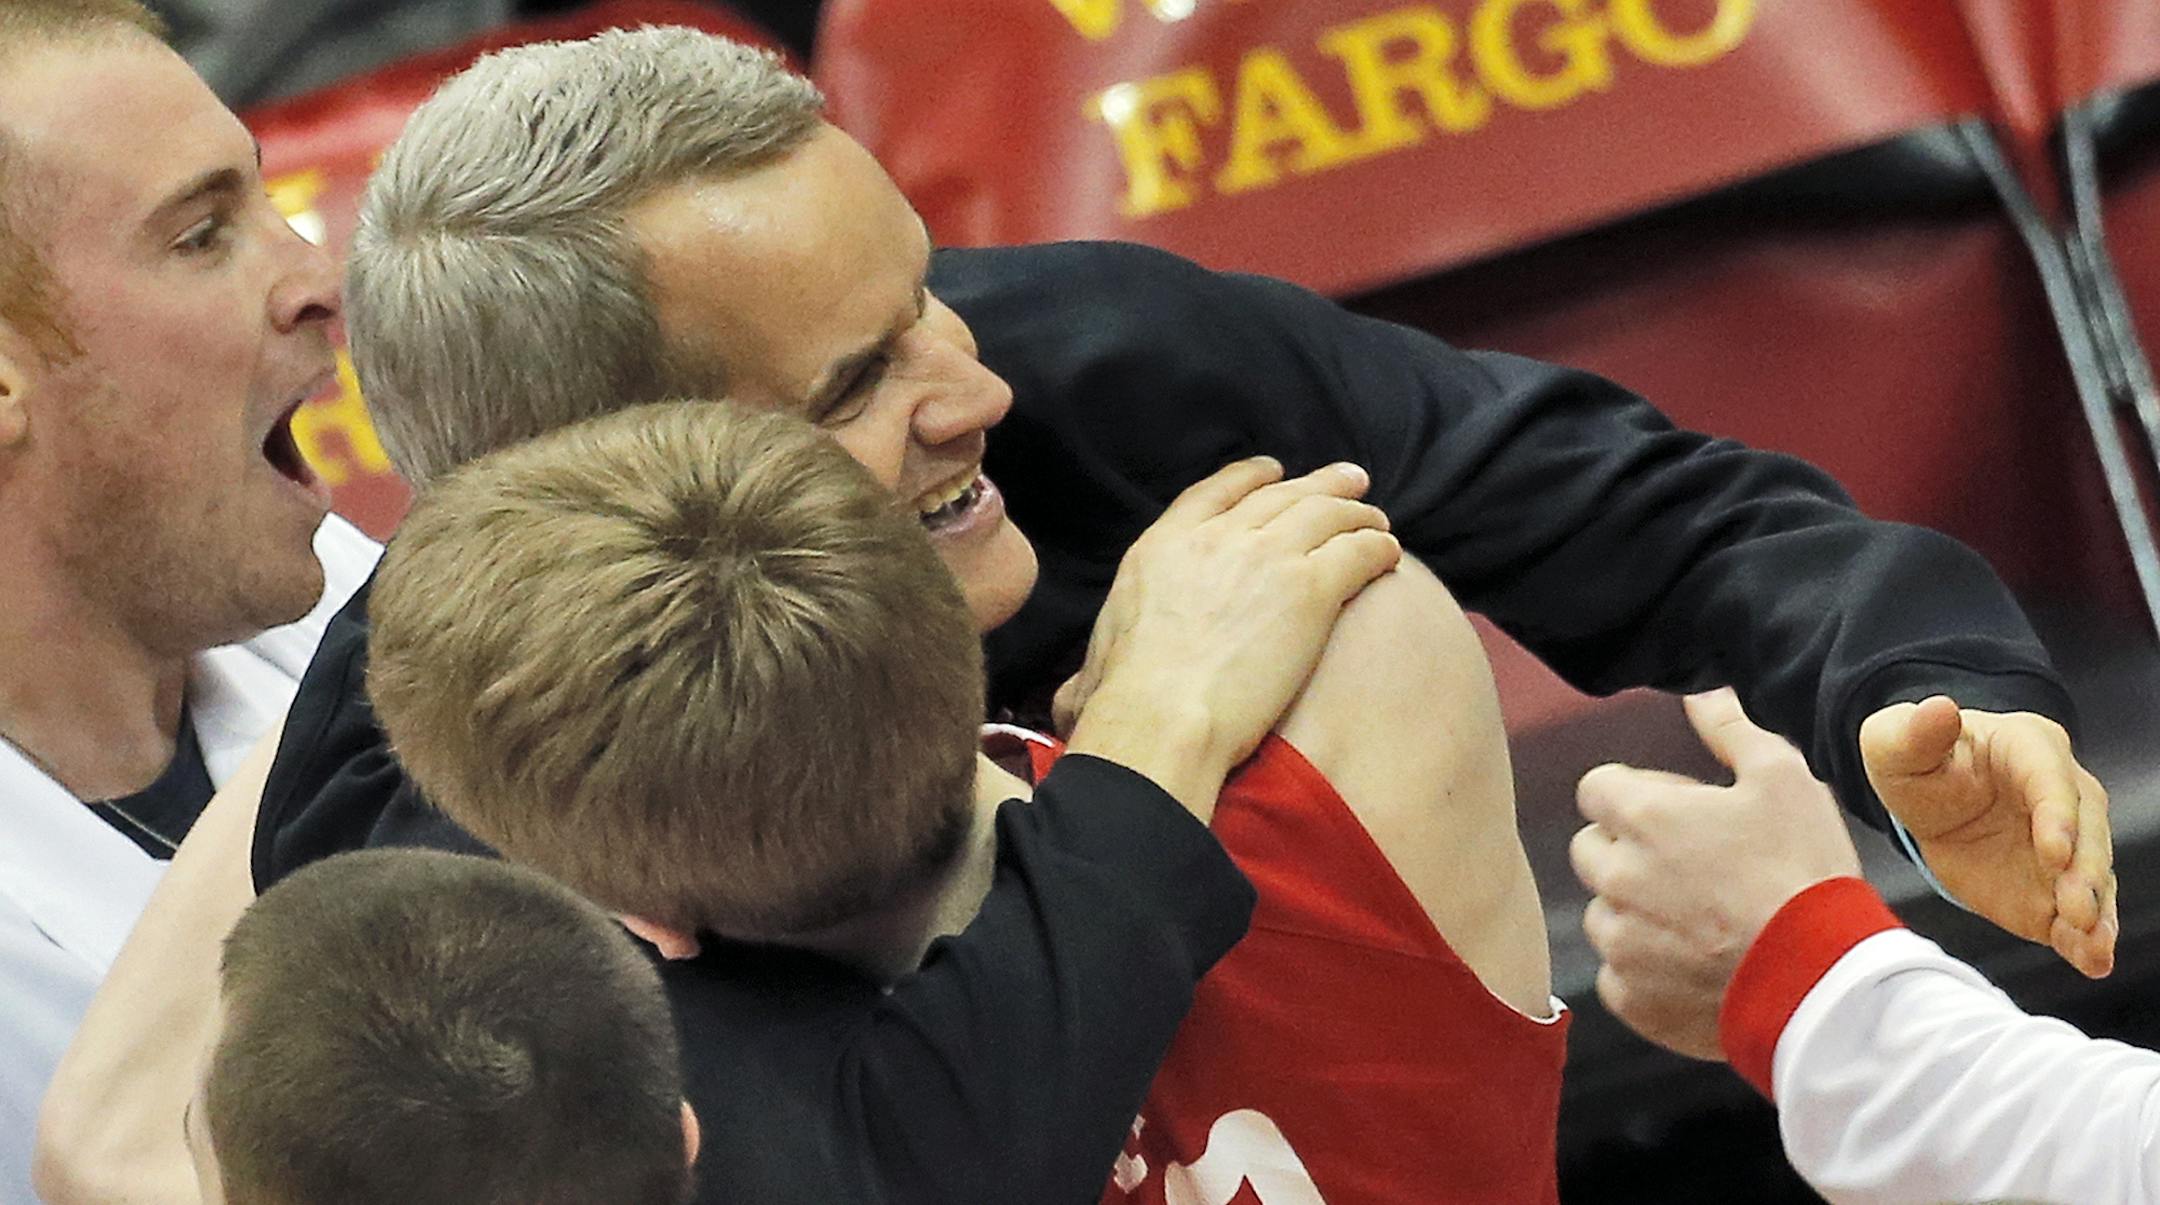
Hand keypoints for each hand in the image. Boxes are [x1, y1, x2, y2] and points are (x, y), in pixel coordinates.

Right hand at [1061, 456, 1399, 816]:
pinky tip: (1390, 555)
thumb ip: (1093, 668)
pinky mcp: (1309, 590)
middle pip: (1280, 496)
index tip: (1274, 472)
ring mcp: (1266, 558)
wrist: (1161, 718)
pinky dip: (1377, 548)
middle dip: (1319, 486)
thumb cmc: (1123, 705)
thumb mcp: (1095, 664)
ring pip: (1327, 516)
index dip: (1252, 477)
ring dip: (1357, 514)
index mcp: (1162, 547)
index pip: (1215, 491)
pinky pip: (1357, 553)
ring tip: (1378, 520)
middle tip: (1350, 483)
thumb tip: (1068, 704)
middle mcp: (1215, 540)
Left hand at [1570, 689, 1861, 1060]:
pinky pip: (1617, 974)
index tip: (1678, 812)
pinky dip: (1645, 970)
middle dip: (1628, 850)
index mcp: (1644, 817)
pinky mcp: (1631, 997)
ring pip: (1603, 914)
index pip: (1597, 787)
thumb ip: (1731, 730)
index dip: (1636, 793)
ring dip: (1635, 911)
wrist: (1825, 980)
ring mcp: (1619, 942)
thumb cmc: (1807, 872)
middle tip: (1692, 866)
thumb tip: (1699, 693)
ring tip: (1701, 921)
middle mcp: (1616, 877)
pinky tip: (1696, 965)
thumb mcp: (1784, 780)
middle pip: (1591, 849)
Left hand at [1861, 698, 2115, 977]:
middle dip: (2083, 871)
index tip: (2052, 848)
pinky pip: (2078, 914)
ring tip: (2093, 943)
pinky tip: (2092, 961)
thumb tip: (1939, 708)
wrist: (1928, 800)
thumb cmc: (1917, 760)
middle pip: (2085, 832)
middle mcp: (2064, 795)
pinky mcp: (2055, 888)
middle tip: (2076, 907)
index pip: (2051, 779)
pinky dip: (2088, 939)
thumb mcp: (1896, 743)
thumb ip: (1915, 731)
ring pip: (2092, 877)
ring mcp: (2066, 845)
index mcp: (2029, 748)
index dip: (2056, 813)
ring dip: (2096, 911)